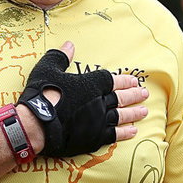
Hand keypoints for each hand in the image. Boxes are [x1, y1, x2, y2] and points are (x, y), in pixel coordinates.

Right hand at [18, 41, 147, 156]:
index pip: (113, 80)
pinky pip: (115, 134)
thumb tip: (69, 44)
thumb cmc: (42, 94)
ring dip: (134, 113)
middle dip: (134, 95)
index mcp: (90, 83)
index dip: (124, 80)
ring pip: (122, 115)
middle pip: (122, 97)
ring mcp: (99, 120)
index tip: (134, 81)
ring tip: (144, 111)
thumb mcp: (48, 68)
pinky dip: (125, 132)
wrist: (38, 124)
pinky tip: (133, 130)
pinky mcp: (95, 137)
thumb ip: (61, 56)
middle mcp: (99, 101)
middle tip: (145, 94)